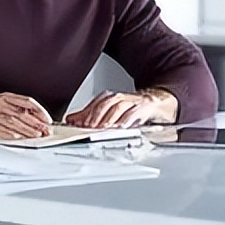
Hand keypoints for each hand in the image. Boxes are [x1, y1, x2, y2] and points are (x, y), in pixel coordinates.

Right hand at [0, 93, 52, 139]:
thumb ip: (12, 111)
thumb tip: (30, 121)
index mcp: (5, 98)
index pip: (27, 102)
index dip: (39, 111)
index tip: (47, 119)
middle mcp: (0, 104)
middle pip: (23, 113)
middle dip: (36, 123)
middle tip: (46, 131)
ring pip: (14, 122)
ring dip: (27, 130)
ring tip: (37, 136)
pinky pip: (1, 130)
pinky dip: (11, 134)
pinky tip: (19, 138)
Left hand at [64, 88, 178, 128]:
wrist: (152, 102)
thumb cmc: (129, 109)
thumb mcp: (109, 112)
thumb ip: (91, 115)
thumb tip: (71, 119)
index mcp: (108, 98)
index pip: (94, 105)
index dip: (84, 114)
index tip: (76, 123)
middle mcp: (119, 98)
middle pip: (104, 104)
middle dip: (95, 116)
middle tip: (89, 127)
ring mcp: (131, 101)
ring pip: (118, 107)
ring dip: (110, 117)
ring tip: (104, 127)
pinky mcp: (143, 107)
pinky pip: (135, 111)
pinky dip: (129, 118)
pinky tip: (124, 125)